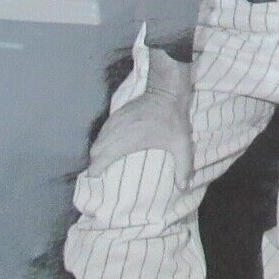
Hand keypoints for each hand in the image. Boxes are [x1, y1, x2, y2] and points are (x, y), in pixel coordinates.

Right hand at [87, 50, 192, 186]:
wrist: (166, 91)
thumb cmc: (173, 119)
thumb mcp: (182, 143)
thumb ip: (184, 166)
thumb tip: (183, 187)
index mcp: (128, 140)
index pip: (102, 157)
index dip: (95, 170)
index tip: (95, 180)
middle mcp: (117, 131)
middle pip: (95, 150)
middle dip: (95, 163)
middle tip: (102, 174)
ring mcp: (115, 120)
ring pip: (97, 139)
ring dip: (98, 151)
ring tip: (104, 163)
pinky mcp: (117, 113)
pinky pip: (103, 130)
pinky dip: (102, 140)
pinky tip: (110, 146)